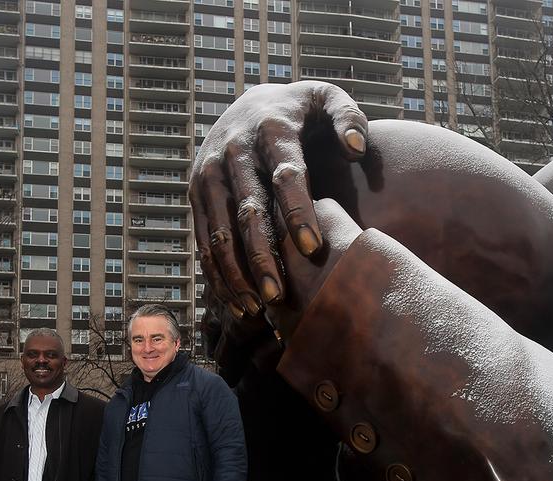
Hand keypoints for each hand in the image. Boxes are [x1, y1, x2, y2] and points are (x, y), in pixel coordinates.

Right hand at [189, 81, 367, 316]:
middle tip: (278, 295)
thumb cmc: (302, 112)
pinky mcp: (197, 193)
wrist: (249, 104)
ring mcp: (209, 174)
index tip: (313, 248)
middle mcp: (233, 152)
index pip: (285, 175)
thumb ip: (349, 118)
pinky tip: (237, 304)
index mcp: (271, 130)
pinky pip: (204, 239)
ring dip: (235, 272)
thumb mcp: (327, 100)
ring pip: (219, 231)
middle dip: (261, 256)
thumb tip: (356, 149)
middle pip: (247, 211)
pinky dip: (217, 273)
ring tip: (257, 308)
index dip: (298, 212)